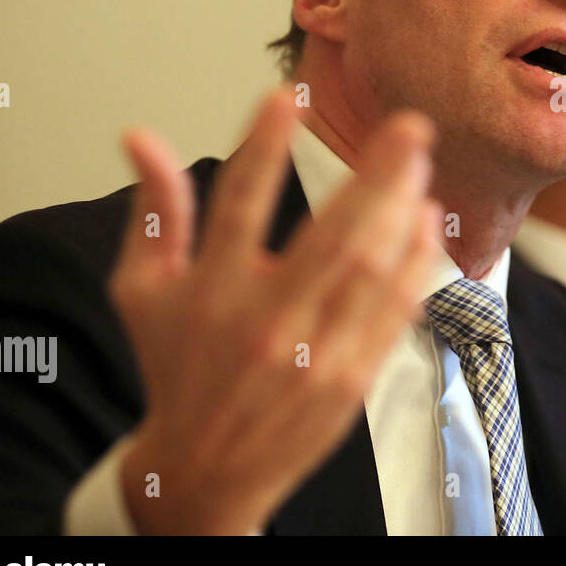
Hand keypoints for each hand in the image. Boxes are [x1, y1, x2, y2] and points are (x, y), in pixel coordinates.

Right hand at [108, 86, 440, 533]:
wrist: (203, 470)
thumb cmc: (175, 367)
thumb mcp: (143, 291)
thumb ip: (156, 212)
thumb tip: (140, 138)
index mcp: (211, 292)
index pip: (238, 203)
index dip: (263, 147)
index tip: (286, 95)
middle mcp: (266, 320)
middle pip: (334, 234)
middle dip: (378, 173)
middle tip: (411, 126)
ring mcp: (315, 352)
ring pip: (374, 268)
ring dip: (404, 210)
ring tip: (421, 164)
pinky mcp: (351, 378)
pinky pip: (395, 310)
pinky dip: (416, 263)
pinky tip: (425, 223)